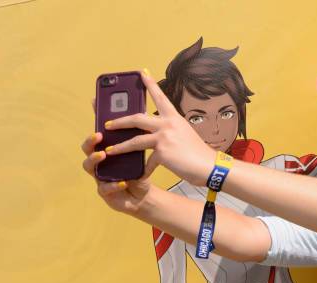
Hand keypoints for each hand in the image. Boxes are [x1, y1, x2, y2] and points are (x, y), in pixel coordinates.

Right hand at [81, 131, 153, 214]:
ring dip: (94, 159)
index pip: (97, 140)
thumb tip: (142, 129)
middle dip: (90, 142)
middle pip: (87, 151)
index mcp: (107, 154)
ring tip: (102, 154)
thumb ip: (135, 148)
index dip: (96, 132)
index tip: (101, 125)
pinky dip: (113, 184)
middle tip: (98, 136)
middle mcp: (99, 165)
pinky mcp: (104, 193)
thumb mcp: (138, 160)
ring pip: (89, 168)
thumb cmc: (137, 175)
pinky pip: (104, 188)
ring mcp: (99, 178)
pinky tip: (123, 183)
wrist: (142, 196)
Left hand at [101, 70, 216, 185]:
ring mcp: (164, 137)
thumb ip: (169, 132)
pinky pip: (147, 162)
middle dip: (119, 121)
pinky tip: (137, 175)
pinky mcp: (162, 152)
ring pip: (135, 140)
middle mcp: (168, 124)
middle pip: (137, 118)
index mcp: (174, 118)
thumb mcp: (184, 135)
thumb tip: (153, 136)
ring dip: (120, 146)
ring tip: (109, 150)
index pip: (160, 97)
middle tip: (107, 123)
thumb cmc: (198, 153)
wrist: (209, 166)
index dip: (150, 84)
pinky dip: (142, 170)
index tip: (142, 73)